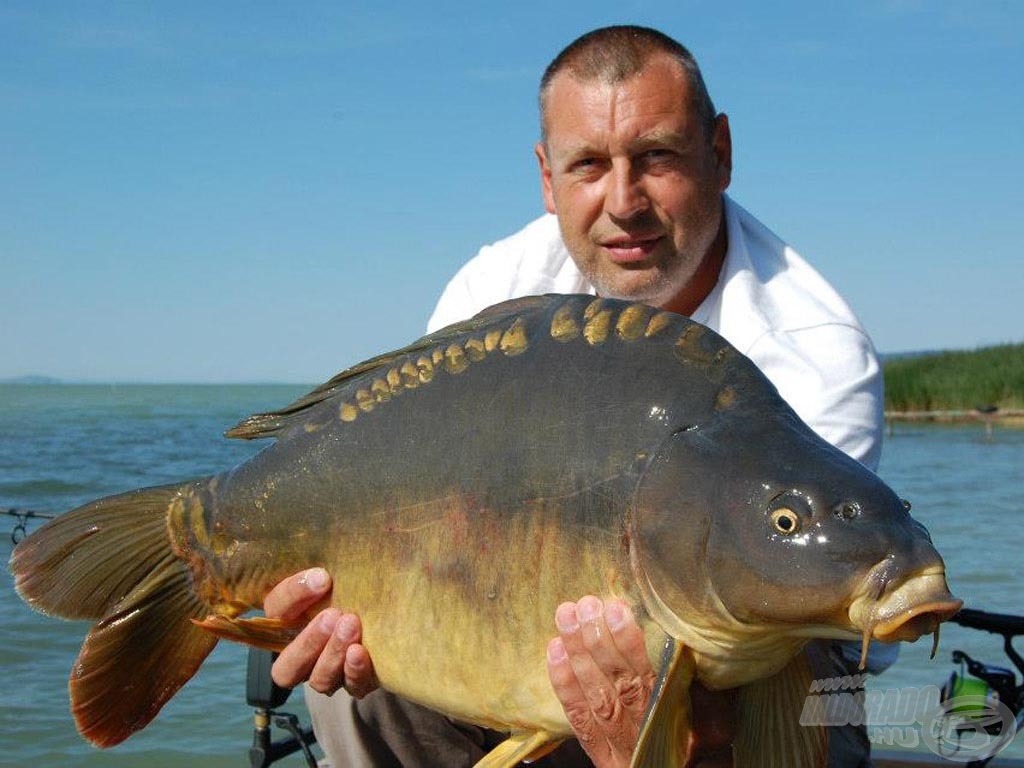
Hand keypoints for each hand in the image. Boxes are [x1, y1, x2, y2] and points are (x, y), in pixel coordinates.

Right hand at [262, 568, 378, 697]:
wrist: (393, 612)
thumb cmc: (356, 584)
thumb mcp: (338, 574)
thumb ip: (325, 570)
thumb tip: (328, 557)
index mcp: (289, 623)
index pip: (275, 610)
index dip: (292, 595)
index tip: (322, 577)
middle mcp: (303, 655)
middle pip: (286, 666)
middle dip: (308, 641)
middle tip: (332, 615)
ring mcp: (329, 673)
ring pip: (318, 680)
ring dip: (332, 654)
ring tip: (351, 625)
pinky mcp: (356, 683)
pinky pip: (352, 688)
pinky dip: (354, 672)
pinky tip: (361, 652)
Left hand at [546, 597, 736, 767]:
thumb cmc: (700, 739)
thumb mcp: (715, 720)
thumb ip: (705, 688)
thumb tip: (692, 640)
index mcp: (672, 720)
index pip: (648, 679)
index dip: (629, 645)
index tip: (616, 609)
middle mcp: (643, 736)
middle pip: (617, 686)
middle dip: (598, 642)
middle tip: (586, 605)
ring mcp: (619, 748)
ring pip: (595, 699)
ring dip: (578, 654)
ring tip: (567, 615)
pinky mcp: (600, 756)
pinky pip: (578, 719)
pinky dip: (564, 684)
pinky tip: (555, 649)